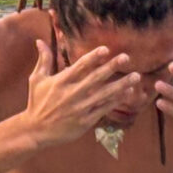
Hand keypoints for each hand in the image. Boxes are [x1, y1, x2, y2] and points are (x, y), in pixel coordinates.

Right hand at [22, 39, 137, 148]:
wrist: (36, 131)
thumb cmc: (36, 103)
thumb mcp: (37, 79)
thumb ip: (43, 60)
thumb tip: (39, 41)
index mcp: (60, 82)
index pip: (79, 66)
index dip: (93, 57)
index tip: (106, 49)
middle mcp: (72, 94)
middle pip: (95, 78)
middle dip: (111, 67)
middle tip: (126, 57)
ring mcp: (80, 108)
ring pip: (104, 94)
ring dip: (121, 85)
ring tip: (136, 76)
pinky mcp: (85, 121)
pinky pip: (104, 108)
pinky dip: (116, 100)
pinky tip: (128, 92)